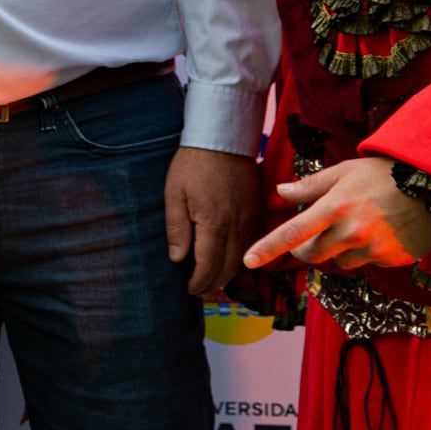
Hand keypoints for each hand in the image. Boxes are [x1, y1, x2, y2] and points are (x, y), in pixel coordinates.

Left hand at [163, 146, 261, 297]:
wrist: (224, 138)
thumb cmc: (193, 164)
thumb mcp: (174, 194)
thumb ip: (176, 228)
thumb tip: (177, 259)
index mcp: (214, 224)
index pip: (209, 266)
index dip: (199, 282)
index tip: (188, 289)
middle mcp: (237, 227)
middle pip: (228, 268)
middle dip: (213, 284)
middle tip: (198, 290)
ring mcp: (250, 219)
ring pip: (243, 258)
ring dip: (227, 273)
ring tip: (210, 279)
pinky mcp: (256, 211)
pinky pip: (250, 242)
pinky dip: (239, 257)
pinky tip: (227, 258)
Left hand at [242, 157, 430, 274]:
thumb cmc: (385, 173)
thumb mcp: (345, 171)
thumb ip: (311, 185)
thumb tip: (281, 191)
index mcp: (335, 206)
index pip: (294, 232)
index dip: (269, 248)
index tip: (248, 261)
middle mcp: (352, 231)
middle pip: (313, 255)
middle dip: (307, 249)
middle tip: (314, 234)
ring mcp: (373, 248)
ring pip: (340, 262)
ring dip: (340, 250)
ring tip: (360, 224)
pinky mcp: (392, 259)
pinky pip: (368, 263)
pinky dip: (367, 252)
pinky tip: (381, 231)